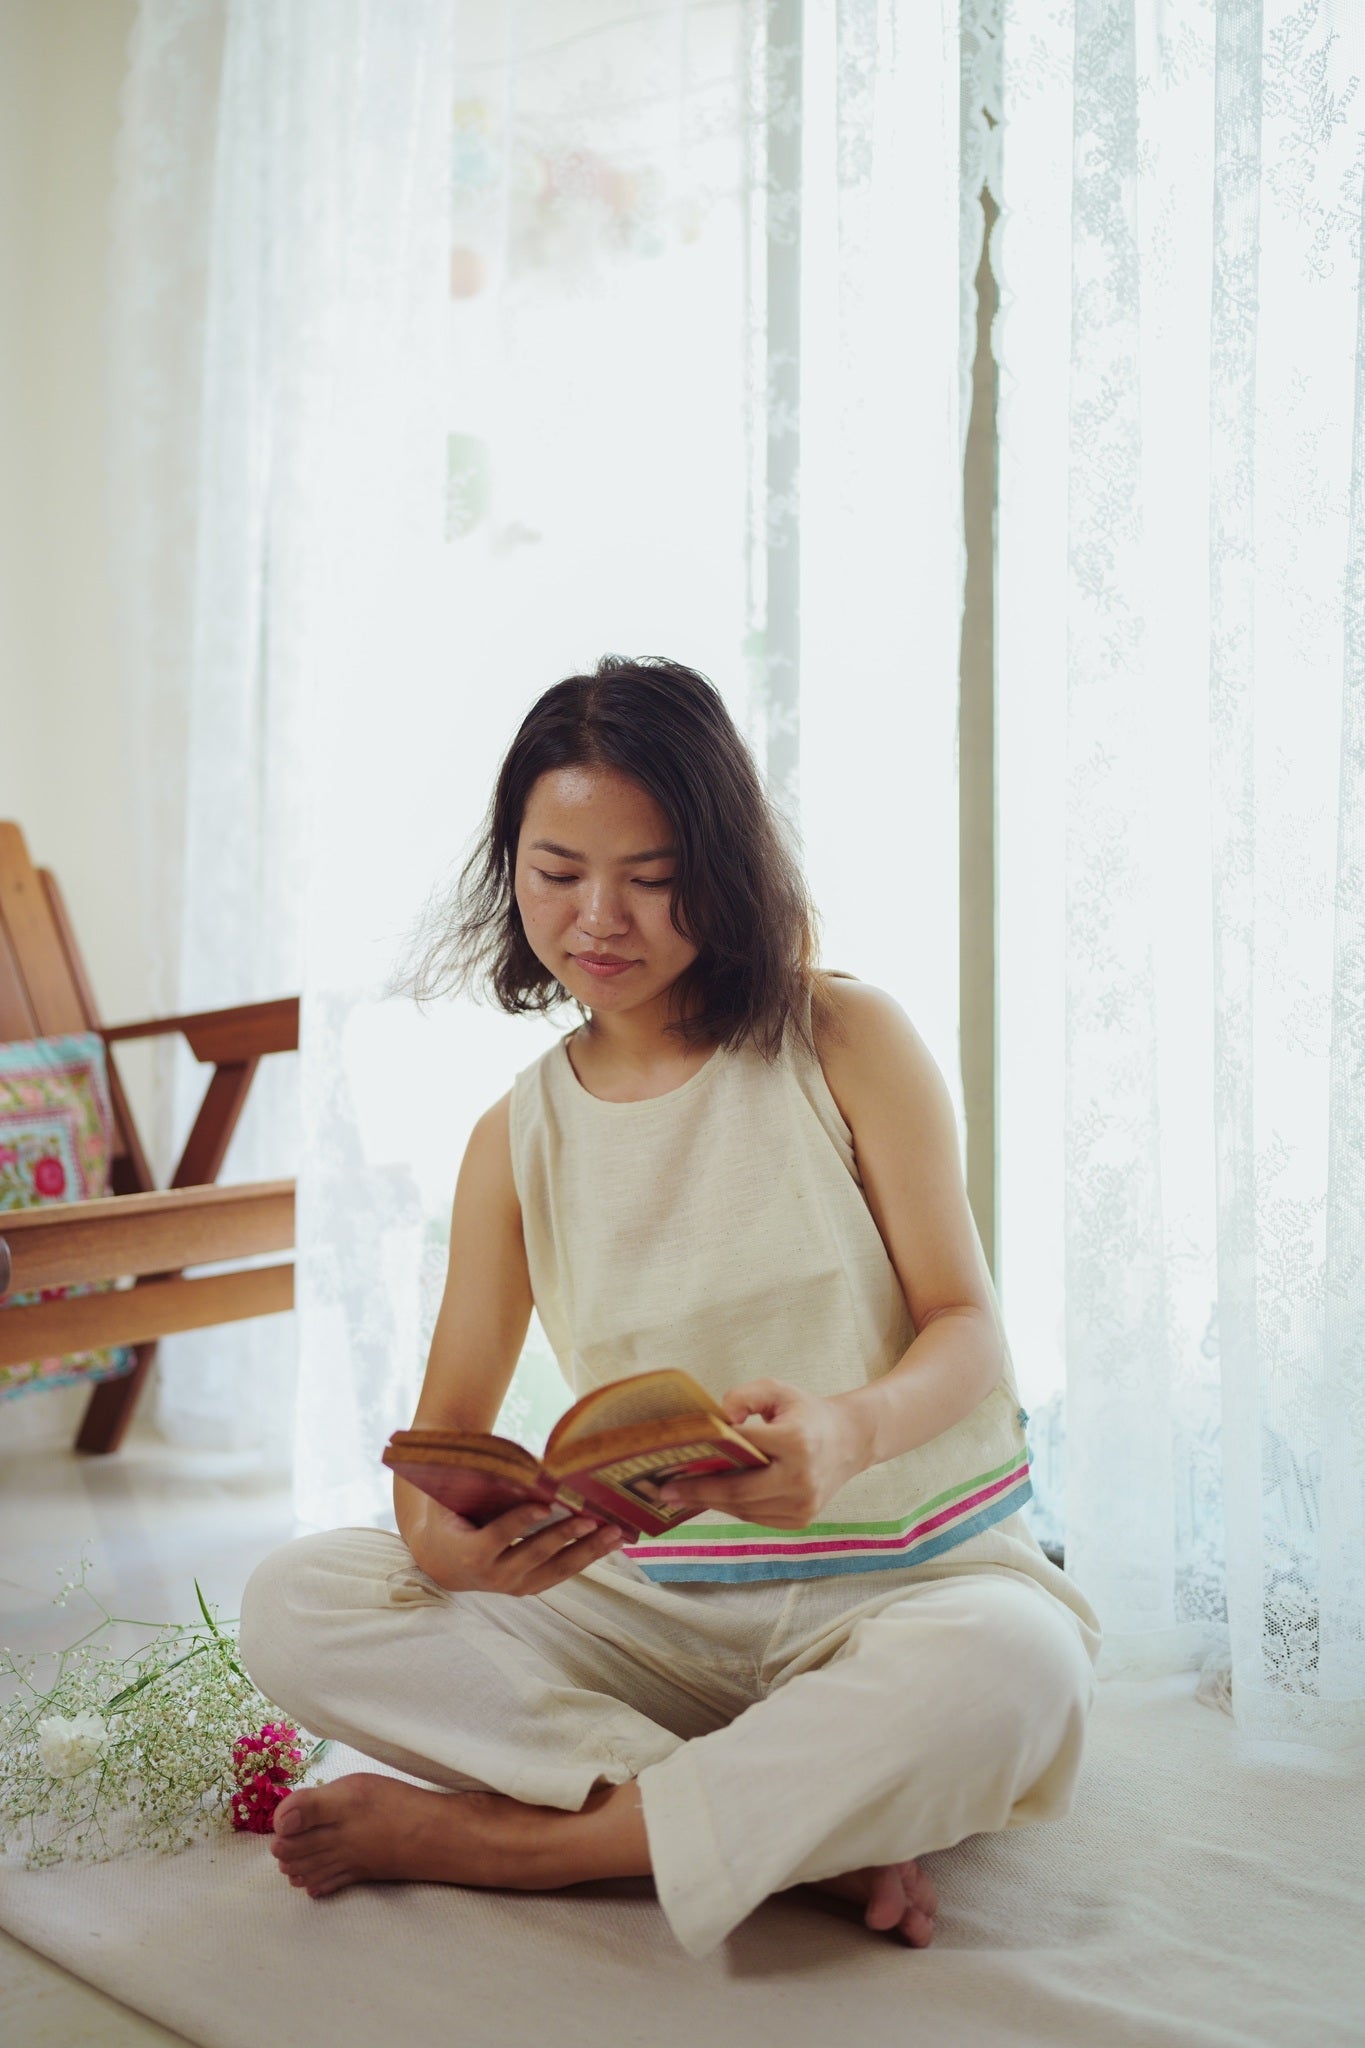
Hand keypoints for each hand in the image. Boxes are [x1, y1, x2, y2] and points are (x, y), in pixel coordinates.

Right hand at [407, 1498, 623, 1596]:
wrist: (443, 1561)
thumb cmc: (455, 1517)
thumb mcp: (458, 1501)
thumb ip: (483, 1484)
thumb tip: (527, 1462)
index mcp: (470, 1552)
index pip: (498, 1535)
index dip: (520, 1520)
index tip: (546, 1504)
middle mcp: (493, 1576)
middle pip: (534, 1554)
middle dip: (565, 1535)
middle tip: (592, 1519)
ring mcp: (513, 1586)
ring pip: (556, 1569)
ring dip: (588, 1551)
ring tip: (614, 1533)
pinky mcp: (529, 1588)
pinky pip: (561, 1573)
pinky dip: (586, 1557)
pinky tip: (610, 1543)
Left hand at [658, 1379, 868, 1529]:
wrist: (850, 1440)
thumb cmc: (807, 1413)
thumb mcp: (777, 1390)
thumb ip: (743, 1396)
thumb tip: (717, 1421)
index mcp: (797, 1441)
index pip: (743, 1447)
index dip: (708, 1454)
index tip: (675, 1460)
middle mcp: (801, 1478)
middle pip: (738, 1491)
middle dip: (698, 1491)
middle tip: (664, 1491)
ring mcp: (803, 1505)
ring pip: (744, 1509)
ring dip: (710, 1503)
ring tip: (680, 1495)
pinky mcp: (800, 1519)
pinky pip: (756, 1516)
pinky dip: (732, 1508)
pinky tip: (710, 1498)